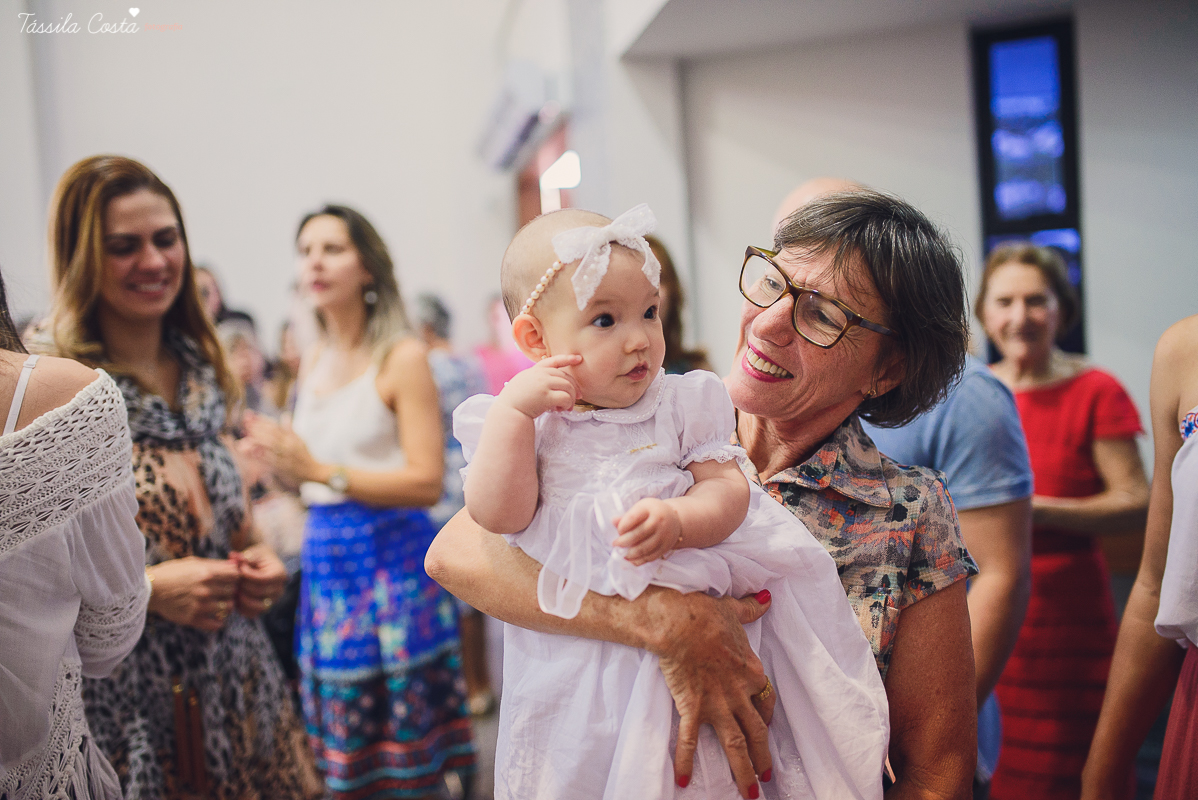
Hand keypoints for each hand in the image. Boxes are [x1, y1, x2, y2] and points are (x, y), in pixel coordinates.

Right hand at [146, 556, 241, 631]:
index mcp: (206, 573)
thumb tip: (235, 566)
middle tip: (223, 591)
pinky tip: (214, 616)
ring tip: (218, 603)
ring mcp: (199, 605)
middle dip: (230, 590)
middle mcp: (205, 589)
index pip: (236, 575)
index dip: (234, 576)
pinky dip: (218, 621)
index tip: (229, 578)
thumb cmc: (172, 573)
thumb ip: (214, 565)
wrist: (150, 590)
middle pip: (233, 591)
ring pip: (228, 607)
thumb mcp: (193, 563)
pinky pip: (216, 624)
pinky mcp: (192, 619)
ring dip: (226, 605)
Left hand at [231, 544, 287, 617]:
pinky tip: (236, 598)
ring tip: (235, 589)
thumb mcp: (253, 553)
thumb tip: (234, 557)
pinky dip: (242, 608)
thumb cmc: (257, 557)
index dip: (247, 575)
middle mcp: (280, 589)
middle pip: (259, 592)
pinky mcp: (264, 608)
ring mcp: (273, 600)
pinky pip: (252, 613)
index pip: (262, 579)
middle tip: (234, 579)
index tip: (239, 567)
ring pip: (257, 606)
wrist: (260, 563)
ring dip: (242, 599)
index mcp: (280, 574)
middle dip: (243, 586)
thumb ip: (245, 556)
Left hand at [243, 411, 318, 487]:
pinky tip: (251, 451)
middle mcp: (289, 444)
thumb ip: (290, 429)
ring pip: (271, 444)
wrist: (314, 472)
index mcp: (292, 437)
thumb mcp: (300, 441)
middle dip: (257, 427)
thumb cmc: (305, 456)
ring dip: (257, 439)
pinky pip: (270, 460)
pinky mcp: (283, 467)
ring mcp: (286, 456)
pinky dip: (261, 455)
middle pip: (271, 433)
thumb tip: (285, 416)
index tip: (249, 414)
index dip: (261, 419)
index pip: (275, 425)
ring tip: (244, 435)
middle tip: (244, 423)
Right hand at [495, 354, 581, 417]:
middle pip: (565, 377)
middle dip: (574, 388)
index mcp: (534, 371)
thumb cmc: (514, 402)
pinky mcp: (546, 397)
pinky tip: (560, 410)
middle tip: (577, 398)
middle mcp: (540, 375)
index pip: (553, 361)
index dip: (567, 358)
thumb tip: (553, 384)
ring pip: (568, 387)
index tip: (578, 358)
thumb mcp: (523, 383)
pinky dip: (567, 404)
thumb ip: (536, 379)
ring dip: (571, 398)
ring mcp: (543, 384)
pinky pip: (566, 398)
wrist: (508, 412)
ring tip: (567, 407)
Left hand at [613, 498, 681, 564]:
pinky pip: (651, 557)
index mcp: (650, 508)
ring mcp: (663, 535)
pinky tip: (631, 559)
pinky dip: (639, 560)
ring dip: (630, 554)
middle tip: (615, 544)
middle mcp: (658, 521)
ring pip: (644, 548)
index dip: (622, 527)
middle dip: (623, 542)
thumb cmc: (652, 513)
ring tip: (621, 554)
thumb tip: (612, 521)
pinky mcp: (665, 547)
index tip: (618, 531)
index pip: (632, 518)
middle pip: (637, 535)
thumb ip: (626, 516)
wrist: (674, 519)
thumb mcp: (641, 509)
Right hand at [643, 587, 774, 796]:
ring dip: (743, 770)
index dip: (766, 716)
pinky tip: (683, 780)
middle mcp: (739, 692)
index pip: (765, 699)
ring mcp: (717, 702)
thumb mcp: (732, 609)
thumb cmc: (704, 613)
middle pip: (757, 731)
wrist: (679, 622)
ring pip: (736, 743)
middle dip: (763, 757)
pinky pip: (690, 739)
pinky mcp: (693, 707)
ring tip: (749, 793)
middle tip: (767, 779)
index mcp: (750, 670)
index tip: (766, 727)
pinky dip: (686, 760)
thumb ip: (751, 608)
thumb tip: (766, 598)